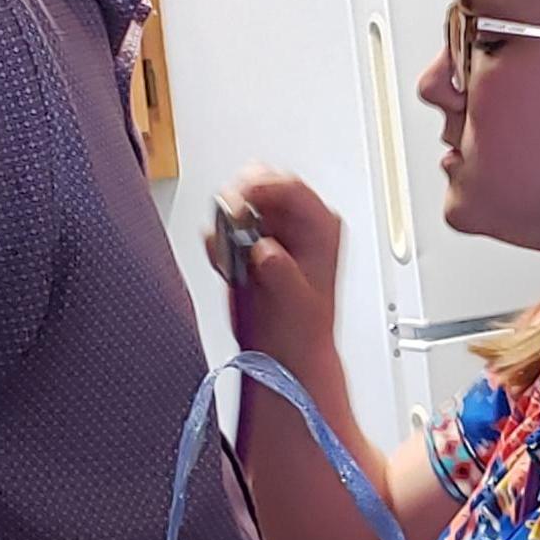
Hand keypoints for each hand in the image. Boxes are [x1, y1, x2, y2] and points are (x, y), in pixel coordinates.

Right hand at [209, 167, 342, 376]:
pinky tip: (227, 265)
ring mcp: (272, 230)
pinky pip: (223, 226)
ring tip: (230, 257)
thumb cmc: (300, 332)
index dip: (261, 188)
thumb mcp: (295, 301)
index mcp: (322, 227)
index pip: (292, 187)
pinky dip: (217, 241)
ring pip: (238, 203)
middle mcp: (299, 223)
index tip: (238, 201)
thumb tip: (265, 249)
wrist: (283, 354)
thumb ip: (279, 269)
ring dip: (225, 225)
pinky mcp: (248, 241)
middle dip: (239, 203)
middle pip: (262, 186)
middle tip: (227, 224)